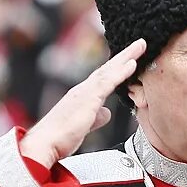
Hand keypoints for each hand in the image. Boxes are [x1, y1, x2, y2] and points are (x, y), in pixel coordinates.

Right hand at [19, 38, 144, 168]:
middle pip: (108, 69)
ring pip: (109, 70)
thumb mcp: (84, 126)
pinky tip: (132, 63)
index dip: (117, 68)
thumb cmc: (60, 137)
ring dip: (126, 57)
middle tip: (140, 43)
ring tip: (141, 45)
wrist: (46, 142)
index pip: (103, 78)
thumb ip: (96, 118)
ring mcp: (85, 92)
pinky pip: (108, 82)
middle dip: (125, 55)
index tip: (130, 58)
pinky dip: (121, 71)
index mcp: (82, 96)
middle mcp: (83, 89)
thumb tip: (107, 113)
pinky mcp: (88, 98)